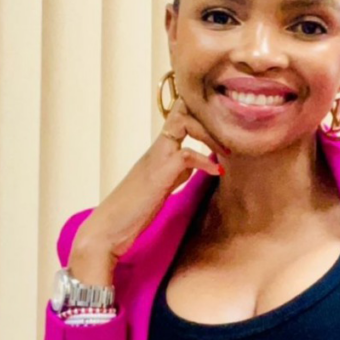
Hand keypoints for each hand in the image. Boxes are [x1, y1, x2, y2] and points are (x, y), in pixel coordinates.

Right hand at [68, 98, 226, 285]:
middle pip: (183, 110)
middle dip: (210, 116)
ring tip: (228, 149)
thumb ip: (176, 173)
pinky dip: (205, 161)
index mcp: (157, 151)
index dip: (200, 113)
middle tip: (232, 135)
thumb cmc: (131, 212)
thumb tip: (194, 166)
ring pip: (184, 123)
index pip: (178, 117)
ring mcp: (156, 158)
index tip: (223, 124)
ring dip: (210, 132)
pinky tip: (217, 172)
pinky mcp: (158, 173)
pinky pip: (187, 155)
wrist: (107, 229)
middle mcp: (156, 149)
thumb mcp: (160, 187)